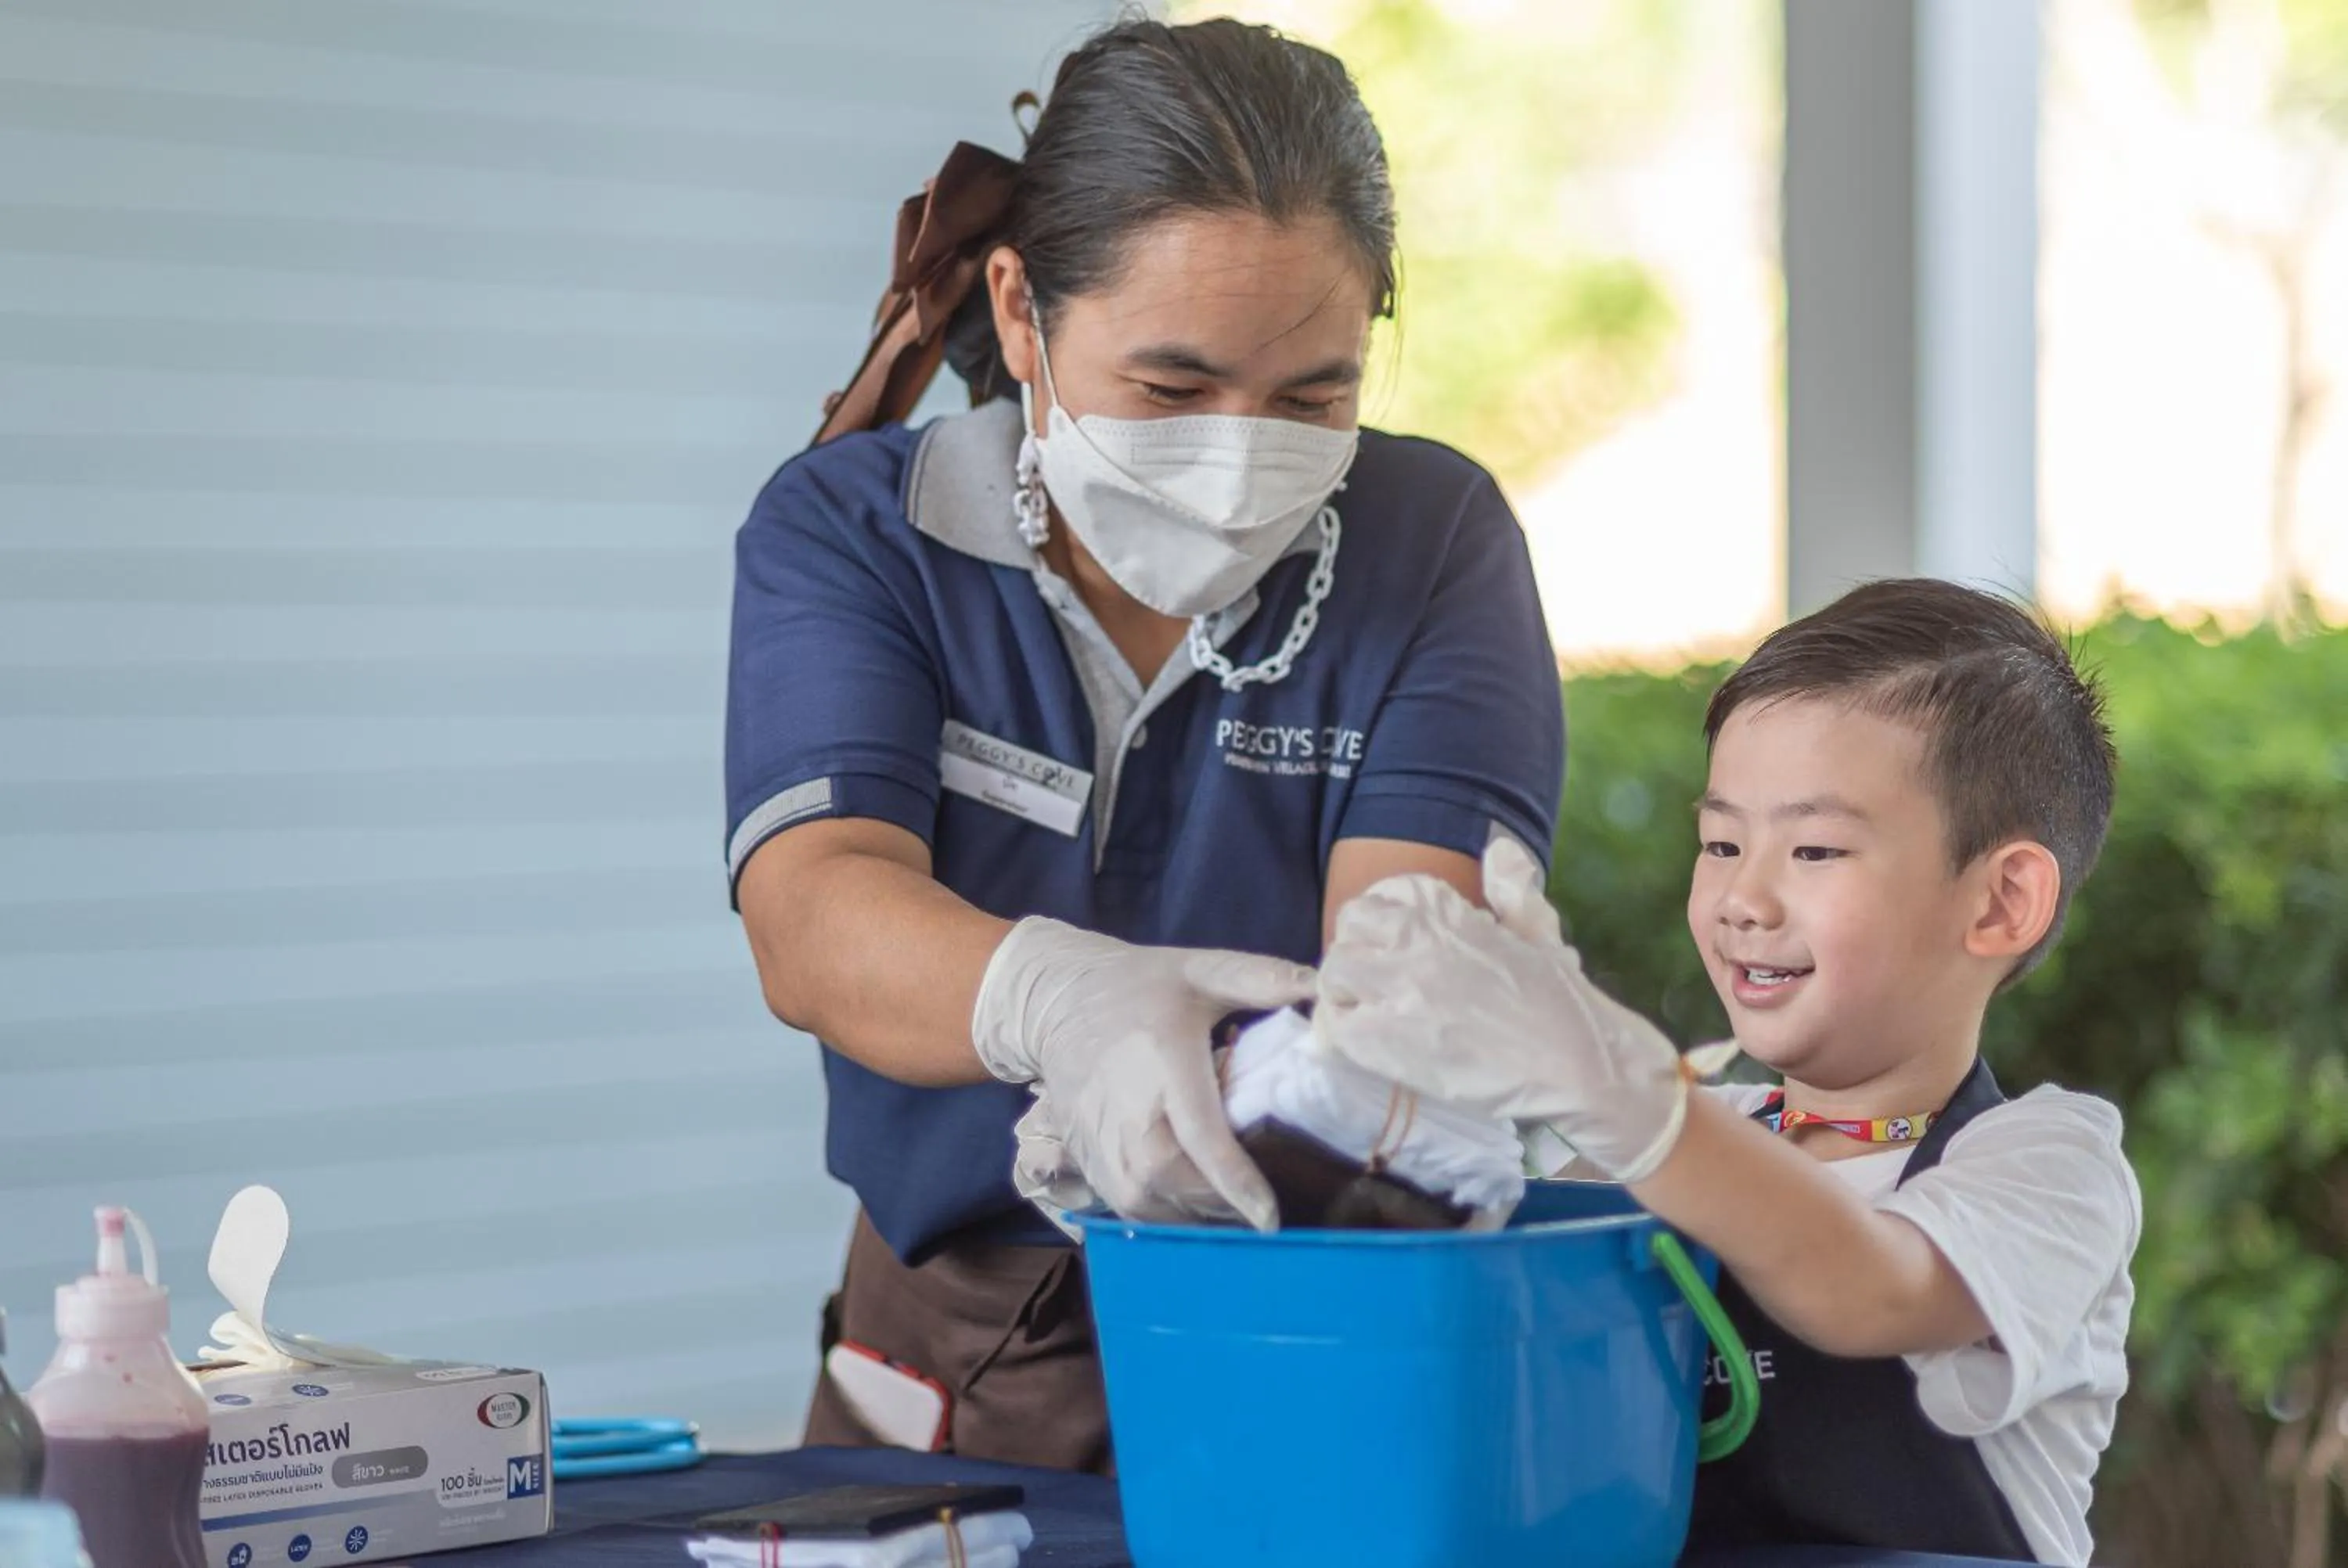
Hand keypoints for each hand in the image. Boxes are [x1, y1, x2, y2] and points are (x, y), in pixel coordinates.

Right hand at [973, 918, 1313, 1228]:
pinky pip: (1119, 1201)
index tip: (1270, 1216)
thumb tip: (1324, 988)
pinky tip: (1188, 1207)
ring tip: (1228, 1212)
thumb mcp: (1201, 969)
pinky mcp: (1081, 1151)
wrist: (1055, 997)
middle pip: (1168, 1177)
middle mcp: (1124, 1105)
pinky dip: (1158, 1215)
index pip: (1200, 1134)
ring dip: (1188, 1216)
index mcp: (1162, 1060)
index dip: (1236, 1180)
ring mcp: (1096, 1133)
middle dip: (1217, 1204)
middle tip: (1259, 1211)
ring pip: (1141, 1199)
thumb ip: (1262, 979)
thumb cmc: (1138, 985)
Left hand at [1314, 837, 1694, 1182]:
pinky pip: (1334, 1024)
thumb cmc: (1562, 1003)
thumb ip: (1514, 890)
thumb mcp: (1539, 932)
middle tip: (1377, 981)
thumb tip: (1501, 849)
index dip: (1386, 919)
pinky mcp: (1386, 1041)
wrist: (1574, 1064)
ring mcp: (1398, 990)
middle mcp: (1417, 942)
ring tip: (1369, 1014)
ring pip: (1335, 971)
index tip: (1394, 943)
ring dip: (1345, 990)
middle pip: (1352, 924)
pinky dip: (1340, 1033)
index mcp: (1450, 914)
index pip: (1386, 893)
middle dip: (1359, 948)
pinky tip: (1366, 1044)